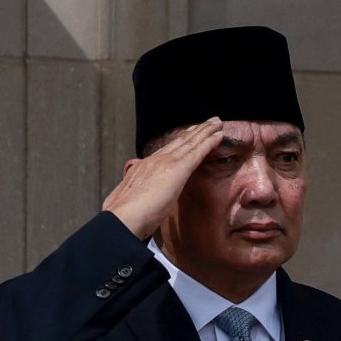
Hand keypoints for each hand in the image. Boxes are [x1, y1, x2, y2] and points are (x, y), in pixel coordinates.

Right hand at [103, 117, 228, 245]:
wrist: (122, 218)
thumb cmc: (123, 217)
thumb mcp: (124, 199)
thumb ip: (130, 190)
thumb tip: (128, 187)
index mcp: (141, 168)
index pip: (164, 152)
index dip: (178, 142)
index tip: (188, 134)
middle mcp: (153, 161)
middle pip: (178, 142)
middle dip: (194, 132)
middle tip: (207, 122)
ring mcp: (165, 163)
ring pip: (190, 143)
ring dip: (205, 132)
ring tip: (217, 123)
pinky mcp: (177, 169)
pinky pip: (197, 153)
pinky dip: (209, 143)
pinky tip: (218, 136)